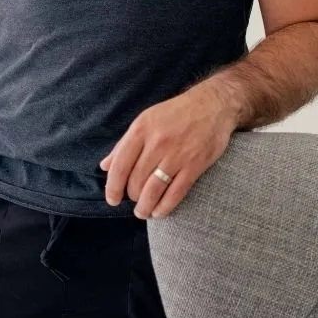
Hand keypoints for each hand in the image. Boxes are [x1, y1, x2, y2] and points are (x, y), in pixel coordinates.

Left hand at [100, 82, 235, 219]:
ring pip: (153, 190)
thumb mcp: (146, 120)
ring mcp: (177, 154)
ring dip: (145, 206)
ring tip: (143, 212)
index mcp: (141, 129)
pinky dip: (164, 207)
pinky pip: (175, 193)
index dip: (113, 187)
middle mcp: (157, 142)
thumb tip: (104, 166)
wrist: (213, 105)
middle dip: (132, 196)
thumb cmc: (176, 113)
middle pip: (136, 180)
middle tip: (134, 201)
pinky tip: (159, 212)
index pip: (120, 165)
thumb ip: (124, 144)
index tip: (112, 200)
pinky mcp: (195, 164)